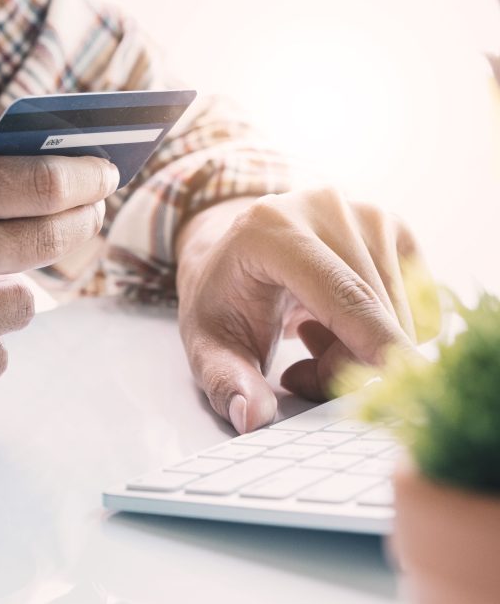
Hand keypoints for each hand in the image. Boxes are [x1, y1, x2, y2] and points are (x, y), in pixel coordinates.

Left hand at [175, 188, 438, 432]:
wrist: (232, 251)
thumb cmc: (221, 298)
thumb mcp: (206, 344)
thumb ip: (225, 381)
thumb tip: (250, 417)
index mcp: (270, 229)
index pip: (340, 293)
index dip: (374, 340)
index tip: (403, 384)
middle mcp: (324, 208)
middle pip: (372, 311)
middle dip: (346, 366)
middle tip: (300, 375)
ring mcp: (365, 211)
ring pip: (400, 312)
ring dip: (364, 351)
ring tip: (310, 340)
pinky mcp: (394, 225)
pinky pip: (419, 304)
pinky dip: (385, 331)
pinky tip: (339, 322)